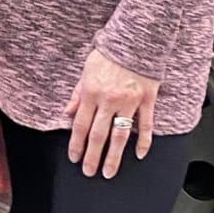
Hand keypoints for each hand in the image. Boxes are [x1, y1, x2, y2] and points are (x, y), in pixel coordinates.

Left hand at [65, 49, 157, 178]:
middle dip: (92, 156)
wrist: (136, 40)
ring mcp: (129, 102)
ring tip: (109, 172)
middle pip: (98, 135)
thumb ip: (77, 94)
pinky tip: (139, 155)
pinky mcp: (146, 101)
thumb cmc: (110, 53)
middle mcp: (109, 100)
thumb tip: (67, 113)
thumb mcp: (86, 70)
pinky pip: (145, 126)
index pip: (80, 125)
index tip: (74, 158)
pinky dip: (143, 142)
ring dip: (113, 157)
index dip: (76, 144)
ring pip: (120, 136)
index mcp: (91, 93)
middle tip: (89, 172)